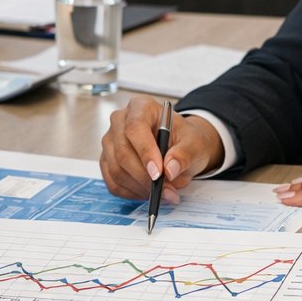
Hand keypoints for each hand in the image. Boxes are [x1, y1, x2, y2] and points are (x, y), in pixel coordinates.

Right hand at [99, 95, 225, 203]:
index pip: (135, 127)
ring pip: (117, 170)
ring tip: (163, 192)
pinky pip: (113, 183)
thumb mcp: (194, 143)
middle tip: (166, 190)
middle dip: (145, 177)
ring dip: (140, 187)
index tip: (158, 173)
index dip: (145, 152)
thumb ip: (184, 154)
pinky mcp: (107, 161)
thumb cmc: (185, 139)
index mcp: (141, 107)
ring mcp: (110, 142)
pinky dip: (132, 193)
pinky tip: (148, 192)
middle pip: (122, 152)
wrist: (180, 147)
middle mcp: (120, 121)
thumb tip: (170, 170)